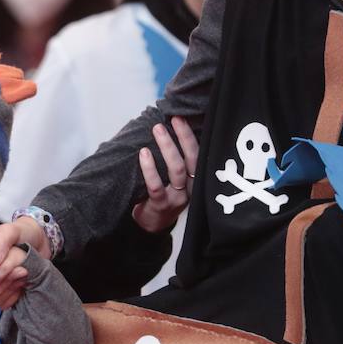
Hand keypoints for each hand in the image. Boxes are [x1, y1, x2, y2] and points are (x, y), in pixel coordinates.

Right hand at [0, 218, 41, 305]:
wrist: (37, 240)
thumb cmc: (20, 233)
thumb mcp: (10, 231)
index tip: (5, 266)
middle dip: (1, 285)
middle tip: (21, 272)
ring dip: (9, 291)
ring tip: (23, 276)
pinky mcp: (3, 291)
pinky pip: (2, 304)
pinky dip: (13, 297)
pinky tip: (22, 285)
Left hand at [132, 116, 198, 232]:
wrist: (152, 225)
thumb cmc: (163, 196)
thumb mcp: (175, 180)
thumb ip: (176, 161)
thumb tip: (165, 129)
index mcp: (196, 179)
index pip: (198, 154)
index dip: (190, 136)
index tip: (181, 118)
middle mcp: (190, 188)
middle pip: (192, 159)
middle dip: (183, 137)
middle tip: (173, 119)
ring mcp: (177, 197)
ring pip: (176, 169)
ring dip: (167, 147)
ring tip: (157, 130)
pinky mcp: (161, 204)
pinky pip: (155, 185)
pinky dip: (149, 168)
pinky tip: (144, 154)